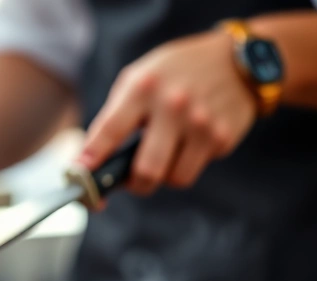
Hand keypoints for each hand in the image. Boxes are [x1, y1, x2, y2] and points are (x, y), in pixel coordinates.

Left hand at [76, 30, 257, 193]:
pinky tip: (188, 143)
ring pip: (173, 179)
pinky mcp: (223, 137)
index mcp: (142, 88)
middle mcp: (172, 106)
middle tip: (130, 179)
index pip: (110, 130)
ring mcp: (201, 123)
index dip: (91, 159)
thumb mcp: (137, 79)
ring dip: (162, 175)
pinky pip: (194, 170)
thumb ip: (113, 116)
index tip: (80, 176)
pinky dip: (185, 165)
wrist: (237, 61)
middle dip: (133, 184)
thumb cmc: (173, 73)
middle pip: (146, 170)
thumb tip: (88, 161)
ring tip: (163, 154)